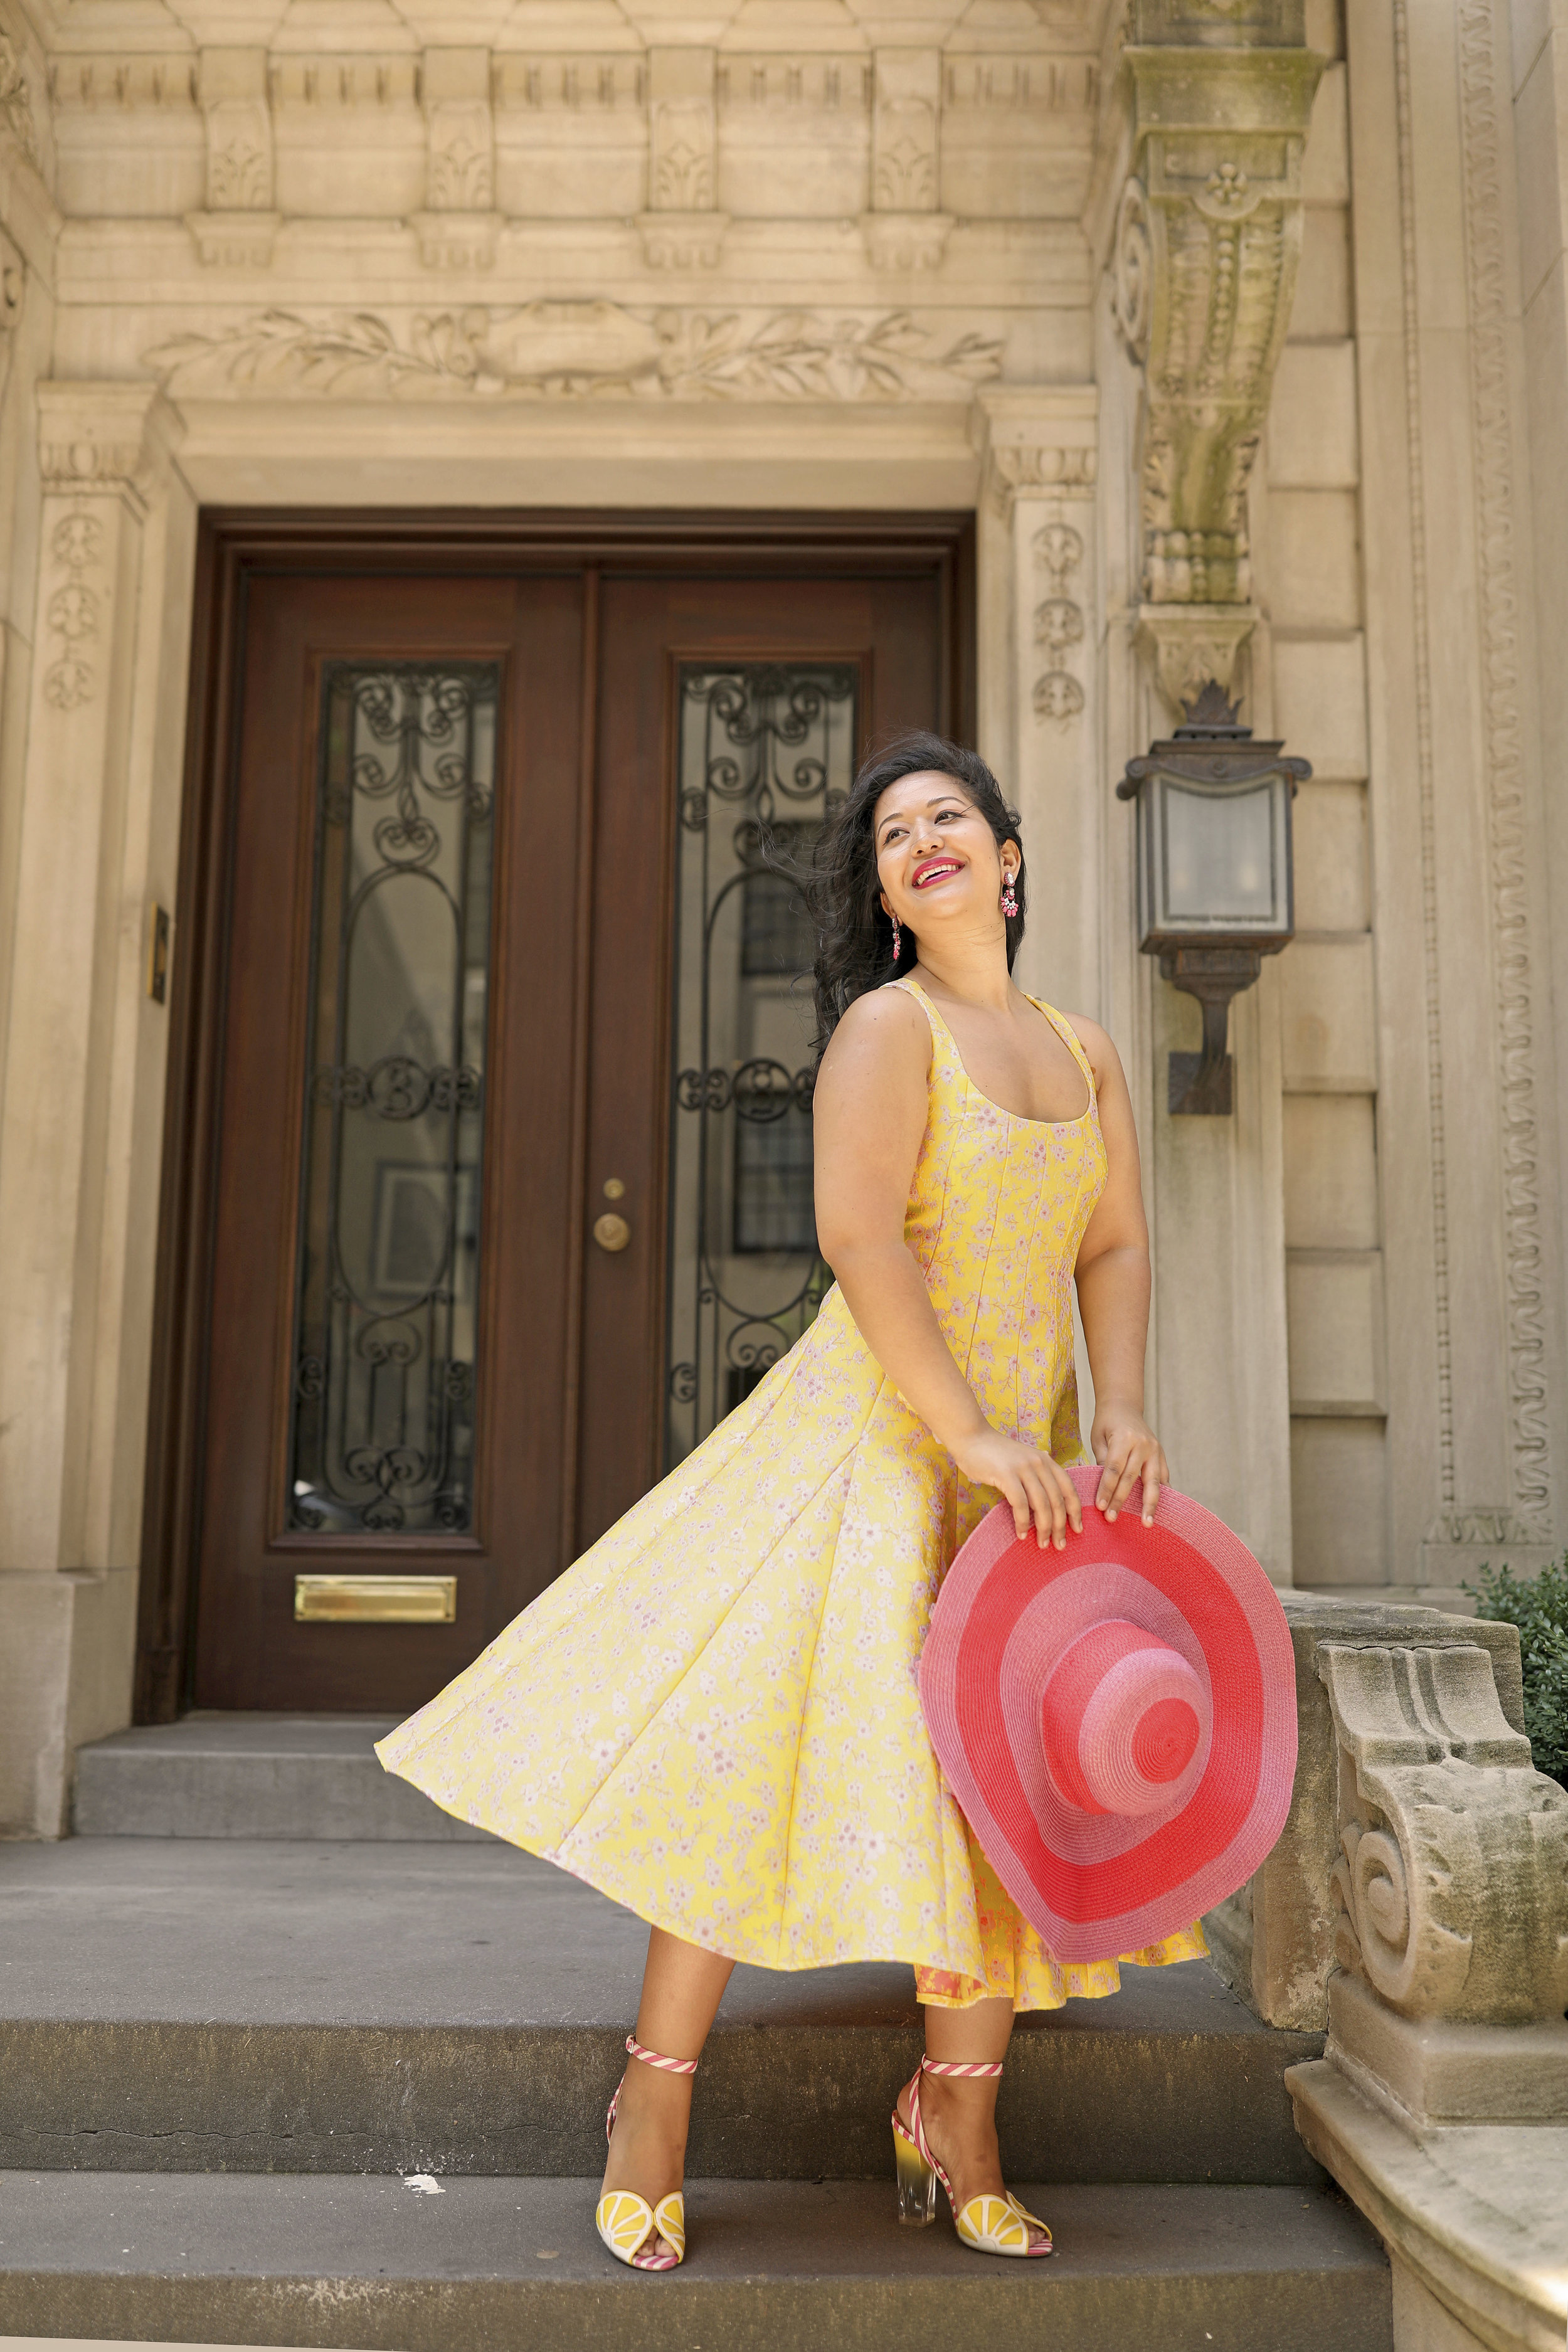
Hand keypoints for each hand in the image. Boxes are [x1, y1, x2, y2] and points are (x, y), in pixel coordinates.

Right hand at [948, 1424, 1082, 1550]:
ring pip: (1042, 1504)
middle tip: (1059, 1545)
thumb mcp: (1023, 1461)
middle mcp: (1039, 1463)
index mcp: (1046, 1461)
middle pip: (1057, 1500)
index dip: (1075, 1511)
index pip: (1069, 1489)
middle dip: (1060, 1527)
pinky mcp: (1006, 1474)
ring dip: (1044, 1528)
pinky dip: (1022, 1522)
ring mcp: (1023, 1468)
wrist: (971, 1437)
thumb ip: (1036, 1476)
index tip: (1078, 1530)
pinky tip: (1021, 1533)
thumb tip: (1047, 1505)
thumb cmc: (995, 1454)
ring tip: (1042, 1544)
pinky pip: (1020, 1503)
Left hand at [1090, 1404, 1167, 1525]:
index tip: (1100, 1507)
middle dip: (1121, 1500)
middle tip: (1113, 1519)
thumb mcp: (1098, 1437)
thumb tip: (1105, 1488)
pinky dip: (1162, 1494)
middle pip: (1132, 1478)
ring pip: (1153, 1482)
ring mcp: (1155, 1450)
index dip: (1107, 1489)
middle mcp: (1143, 1444)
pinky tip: (1159, 1510)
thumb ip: (1102, 1460)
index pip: (1114, 1469)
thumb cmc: (1106, 1422)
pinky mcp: (1162, 1455)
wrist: (1124, 1405)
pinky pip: (1163, 1478)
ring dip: (1149, 1504)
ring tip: (1147, 1523)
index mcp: (1124, 1438)